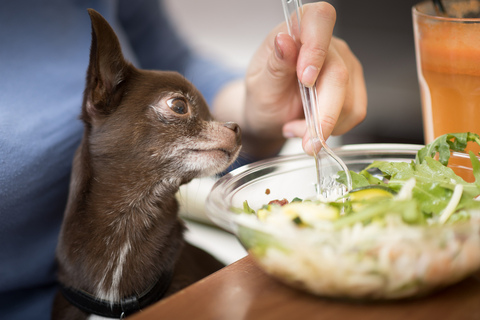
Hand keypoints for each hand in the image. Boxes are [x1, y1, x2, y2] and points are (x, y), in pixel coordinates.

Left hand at [242, 2, 366, 155]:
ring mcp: (344, 64)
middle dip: (322, 115)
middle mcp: (326, 44)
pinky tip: (312, 127)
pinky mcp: (354, 86)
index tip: (305, 80)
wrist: (270, 117)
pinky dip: (334, 128)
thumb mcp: (259, 84)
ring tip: (298, 129)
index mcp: (297, 32)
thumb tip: (284, 41)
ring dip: (324, 125)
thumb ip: (274, 64)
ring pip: (350, 100)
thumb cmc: (263, 96)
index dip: (316, 48)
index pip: (319, 19)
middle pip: (339, 74)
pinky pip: (356, 112)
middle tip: (305, 139)